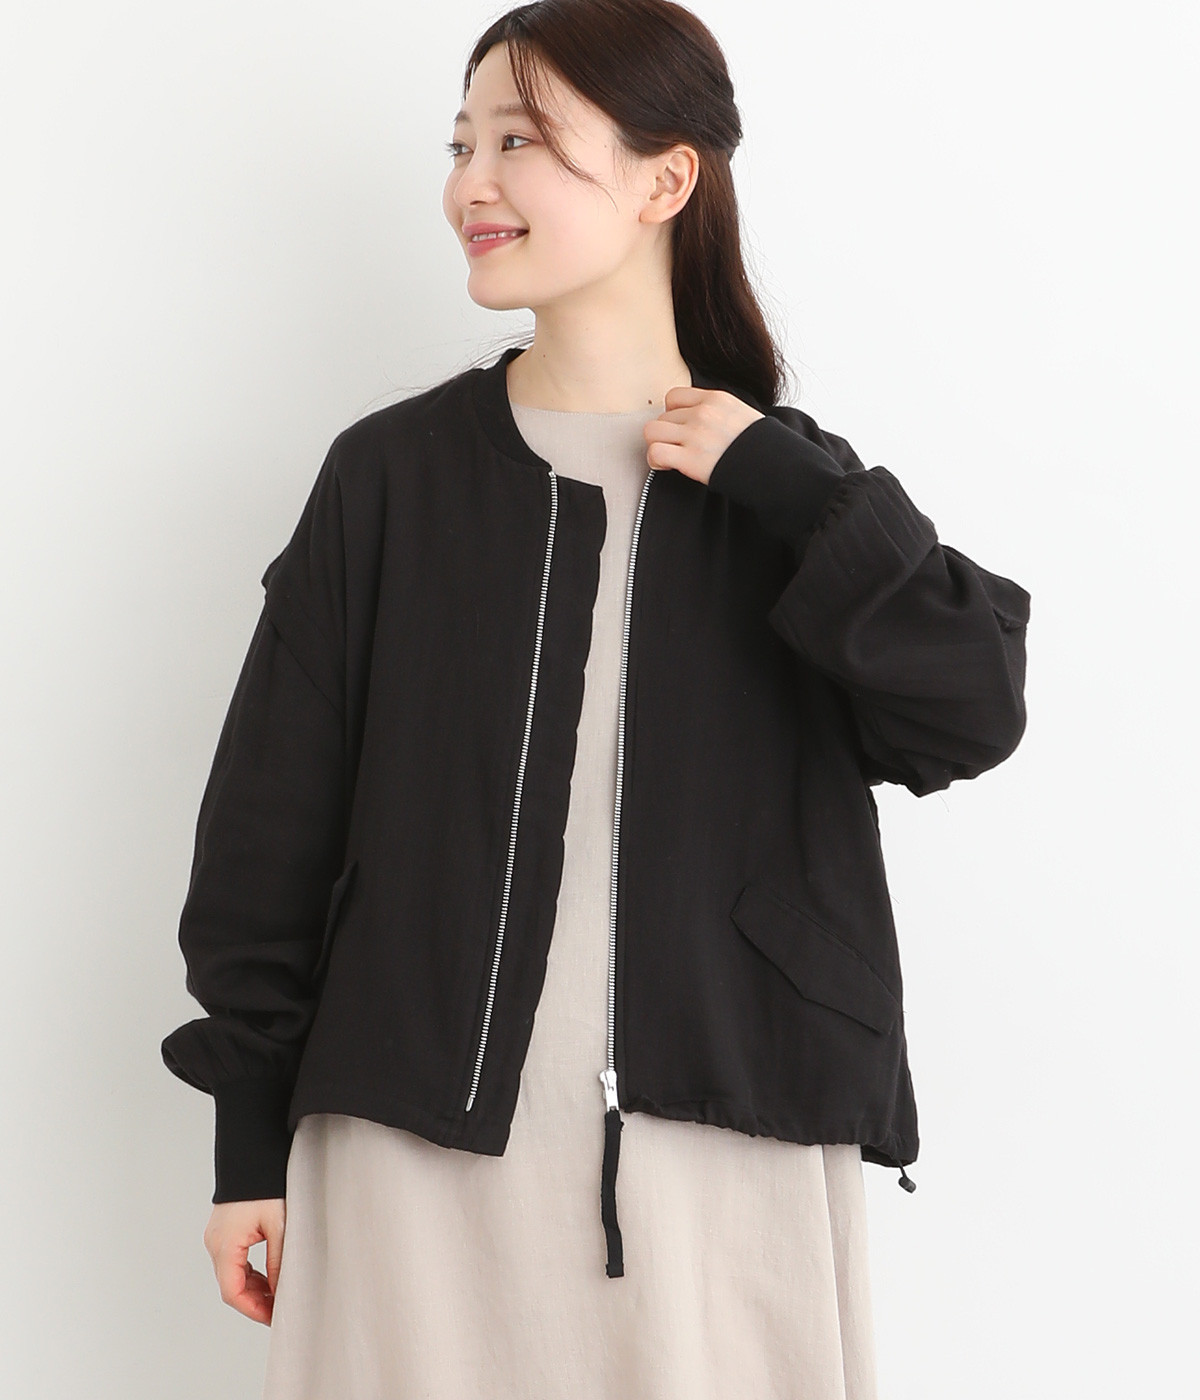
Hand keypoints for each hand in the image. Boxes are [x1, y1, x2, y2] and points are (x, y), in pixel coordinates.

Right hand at [203, 1197, 285, 1325]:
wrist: (253, 1156)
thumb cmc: (265, 1186)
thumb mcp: (279, 1226)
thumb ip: (278, 1261)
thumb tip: (280, 1291)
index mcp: (225, 1245)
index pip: (232, 1292)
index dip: (253, 1309)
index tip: (273, 1317)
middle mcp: (215, 1244)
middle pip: (231, 1286)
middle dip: (255, 1302)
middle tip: (279, 1309)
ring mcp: (217, 1238)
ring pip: (232, 1275)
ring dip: (253, 1289)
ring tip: (278, 1295)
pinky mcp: (224, 1231)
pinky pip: (234, 1261)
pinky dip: (249, 1274)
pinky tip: (268, 1277)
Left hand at [643, 386, 764, 485]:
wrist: (774, 467)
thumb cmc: (761, 448)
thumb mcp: (743, 416)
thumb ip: (719, 413)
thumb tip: (702, 422)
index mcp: (716, 400)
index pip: (674, 397)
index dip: (672, 414)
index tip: (680, 430)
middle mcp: (703, 413)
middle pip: (662, 417)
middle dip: (666, 434)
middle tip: (676, 449)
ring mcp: (695, 434)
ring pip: (652, 431)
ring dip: (656, 445)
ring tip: (669, 457)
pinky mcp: (690, 457)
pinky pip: (655, 451)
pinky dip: (655, 460)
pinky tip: (666, 466)